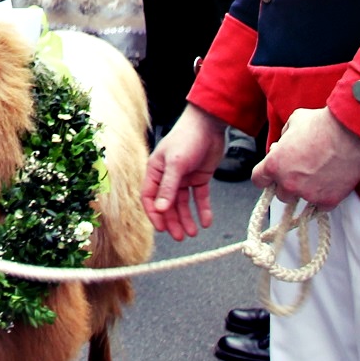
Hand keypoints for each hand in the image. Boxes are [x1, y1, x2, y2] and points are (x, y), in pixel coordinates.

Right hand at [144, 105, 226, 239]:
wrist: (209, 123)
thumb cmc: (187, 138)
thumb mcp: (176, 164)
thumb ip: (168, 187)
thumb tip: (160, 209)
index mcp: (155, 170)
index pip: (150, 197)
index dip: (154, 214)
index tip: (162, 229)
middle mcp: (167, 176)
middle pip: (167, 204)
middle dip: (173, 221)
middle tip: (181, 236)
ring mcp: (184, 178)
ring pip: (182, 203)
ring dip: (187, 218)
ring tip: (193, 232)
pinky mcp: (199, 178)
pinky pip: (199, 198)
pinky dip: (202, 210)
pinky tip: (206, 221)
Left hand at [252, 106, 359, 209]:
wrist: (349, 132)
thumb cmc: (320, 124)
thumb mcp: (293, 123)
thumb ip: (284, 139)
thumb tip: (282, 147)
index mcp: (274, 164)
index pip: (258, 180)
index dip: (265, 176)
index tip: (272, 175)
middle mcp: (288, 183)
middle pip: (280, 194)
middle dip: (288, 184)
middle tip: (301, 173)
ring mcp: (308, 194)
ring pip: (300, 201)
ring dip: (305, 192)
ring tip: (318, 177)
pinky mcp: (328, 200)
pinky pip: (320, 207)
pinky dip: (324, 197)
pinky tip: (329, 185)